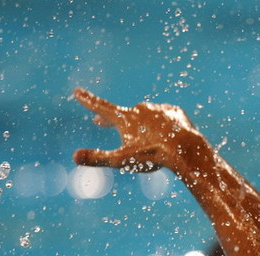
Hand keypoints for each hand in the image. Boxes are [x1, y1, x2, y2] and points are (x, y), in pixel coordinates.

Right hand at [71, 88, 200, 173]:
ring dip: (142, 125)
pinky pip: (166, 119)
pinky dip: (163, 126)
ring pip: (147, 118)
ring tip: (146, 141)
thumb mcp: (122, 160)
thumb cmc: (152, 155)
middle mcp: (140, 108)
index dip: (88, 101)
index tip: (77, 91)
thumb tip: (74, 156)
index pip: (101, 107)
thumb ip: (97, 158)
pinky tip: (167, 136)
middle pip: (123, 114)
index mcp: (125, 118)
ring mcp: (159, 109)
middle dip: (111, 119)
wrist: (185, 149)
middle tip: (100, 122)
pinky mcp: (176, 112)